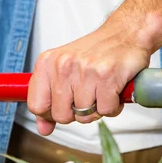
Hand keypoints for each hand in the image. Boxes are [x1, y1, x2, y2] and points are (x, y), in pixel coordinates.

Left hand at [27, 23, 151, 135]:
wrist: (125, 34)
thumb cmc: (94, 53)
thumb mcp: (63, 71)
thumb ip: (50, 100)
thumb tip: (43, 129)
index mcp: (47, 63)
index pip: (36, 106)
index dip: (50, 114)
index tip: (63, 107)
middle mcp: (63, 66)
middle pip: (61, 115)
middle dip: (76, 114)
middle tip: (87, 97)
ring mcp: (84, 71)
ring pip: (84, 116)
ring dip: (97, 110)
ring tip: (101, 91)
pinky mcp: (107, 77)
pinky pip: (106, 111)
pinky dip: (113, 106)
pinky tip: (113, 90)